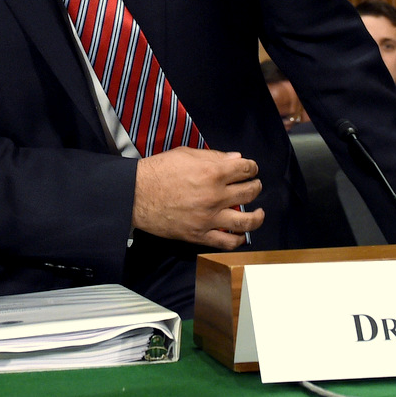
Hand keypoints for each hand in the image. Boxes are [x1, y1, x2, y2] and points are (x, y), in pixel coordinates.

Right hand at [132, 147, 264, 248]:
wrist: (136, 194)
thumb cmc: (158, 171)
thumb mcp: (185, 154)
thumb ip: (213, 156)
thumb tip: (236, 159)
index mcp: (213, 172)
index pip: (246, 169)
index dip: (252, 167)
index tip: (250, 168)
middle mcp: (216, 196)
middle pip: (250, 192)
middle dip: (255, 186)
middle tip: (253, 185)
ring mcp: (210, 218)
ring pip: (246, 221)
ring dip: (257, 215)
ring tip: (259, 212)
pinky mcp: (200, 235)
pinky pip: (227, 242)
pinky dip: (238, 239)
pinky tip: (240, 234)